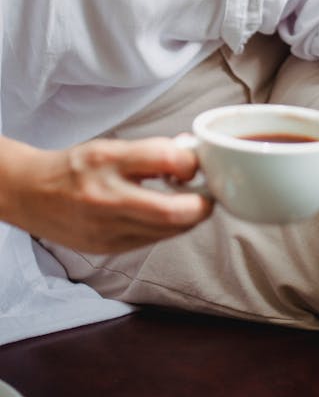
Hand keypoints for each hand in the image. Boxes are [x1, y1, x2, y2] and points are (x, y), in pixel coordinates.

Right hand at [2, 135, 212, 252]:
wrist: (32, 195)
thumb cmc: (76, 167)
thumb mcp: (113, 147)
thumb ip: (154, 151)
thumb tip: (193, 154)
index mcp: (108, 161)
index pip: (164, 159)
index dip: (191, 161)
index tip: (196, 161)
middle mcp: (106, 198)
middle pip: (173, 211)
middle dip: (202, 204)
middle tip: (208, 192)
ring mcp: (107, 230)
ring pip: (168, 231)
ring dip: (189, 217)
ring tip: (188, 200)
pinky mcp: (109, 249)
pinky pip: (153, 240)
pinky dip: (168, 228)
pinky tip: (164, 214)